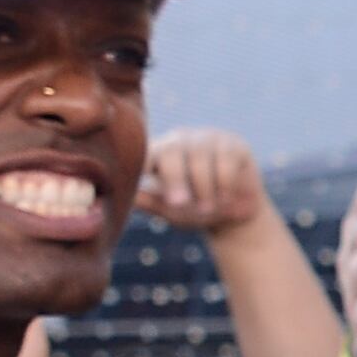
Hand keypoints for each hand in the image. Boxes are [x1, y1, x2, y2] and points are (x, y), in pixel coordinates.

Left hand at [134, 128, 273, 239]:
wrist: (235, 217)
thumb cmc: (195, 212)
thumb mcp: (169, 211)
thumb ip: (147, 201)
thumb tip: (121, 196)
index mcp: (159, 154)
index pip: (146, 152)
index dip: (142, 163)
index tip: (140, 176)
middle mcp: (181, 141)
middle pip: (171, 150)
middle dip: (174, 178)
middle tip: (178, 204)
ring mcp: (207, 139)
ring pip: (200, 157)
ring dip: (203, 188)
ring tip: (207, 209)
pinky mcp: (233, 145)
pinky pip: (226, 160)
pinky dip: (225, 183)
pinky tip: (225, 196)